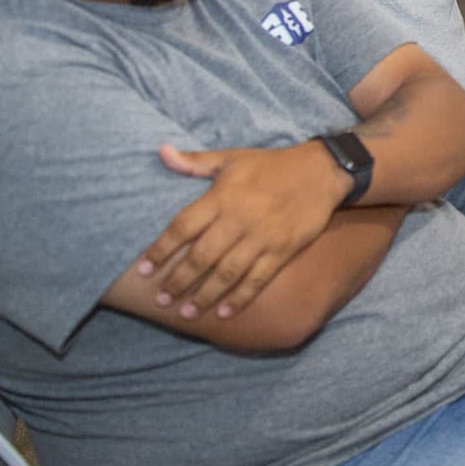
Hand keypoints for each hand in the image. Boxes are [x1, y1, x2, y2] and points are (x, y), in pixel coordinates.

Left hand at [138, 142, 348, 318]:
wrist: (322, 171)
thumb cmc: (272, 165)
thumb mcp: (232, 158)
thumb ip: (194, 162)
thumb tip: (161, 152)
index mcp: (222, 196)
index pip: (183, 227)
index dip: (160, 250)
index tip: (142, 270)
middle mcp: (239, 219)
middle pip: (201, 256)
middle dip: (178, 280)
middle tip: (161, 299)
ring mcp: (262, 237)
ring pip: (227, 273)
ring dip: (204, 295)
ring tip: (186, 313)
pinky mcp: (283, 250)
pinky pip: (258, 279)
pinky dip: (240, 297)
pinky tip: (224, 312)